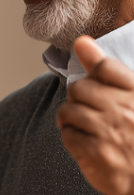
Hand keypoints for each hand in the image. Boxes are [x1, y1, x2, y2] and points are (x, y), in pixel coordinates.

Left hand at [57, 35, 133, 194]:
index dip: (94, 76)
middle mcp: (124, 110)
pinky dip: (71, 138)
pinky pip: (68, 135)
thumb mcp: (131, 97)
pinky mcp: (95, 153)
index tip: (95, 86)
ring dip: (71, 119)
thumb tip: (81, 41)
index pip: (105, 67)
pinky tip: (83, 142)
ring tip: (83, 126)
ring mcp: (109, 132)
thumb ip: (106, 70)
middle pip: (79, 89)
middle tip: (87, 111)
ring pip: (68, 111)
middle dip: (78, 99)